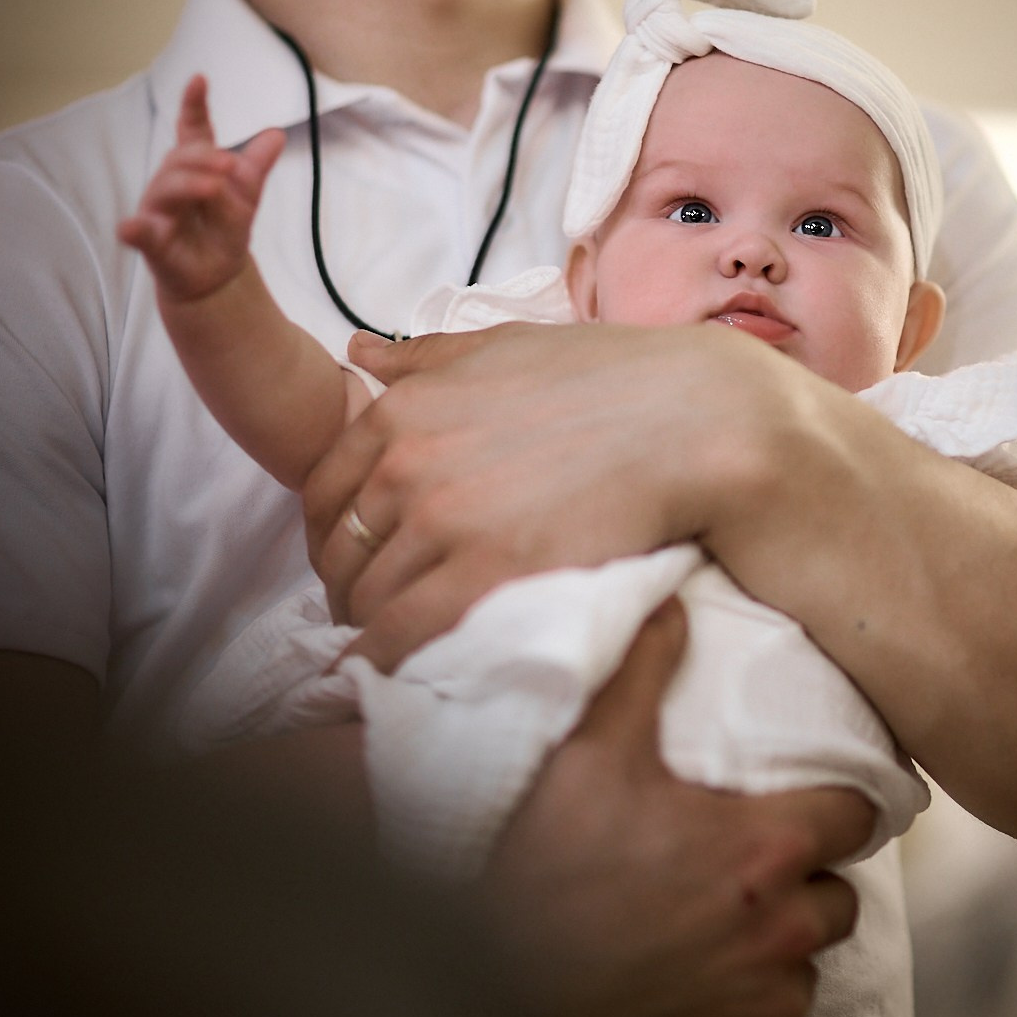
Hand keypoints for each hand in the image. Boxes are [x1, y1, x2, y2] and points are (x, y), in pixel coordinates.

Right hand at [117, 74, 285, 301]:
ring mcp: (157, 213)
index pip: (192, 133)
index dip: (194, 106)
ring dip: (187, 185)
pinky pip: (138, 233)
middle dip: (203, 159)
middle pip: (179, 160)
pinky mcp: (151, 242)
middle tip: (231, 166)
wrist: (216, 278)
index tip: (199, 79)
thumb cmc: (223, 233)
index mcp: (194, 170)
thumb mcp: (246, 198)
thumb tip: (276, 135)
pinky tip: (131, 228)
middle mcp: (170, 186)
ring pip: (164, 189)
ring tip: (214, 188)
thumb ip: (255, 168)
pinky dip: (133, 229)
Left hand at [304, 319, 806, 666]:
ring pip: (369, 598)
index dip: (332, 535)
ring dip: (374, 626)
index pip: (325, 491)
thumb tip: (361, 353)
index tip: (355, 559)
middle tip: (374, 611)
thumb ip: (427, 356)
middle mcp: (408, 464)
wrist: (691, 419)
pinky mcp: (486, 575)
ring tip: (402, 643)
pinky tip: (411, 670)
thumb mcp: (505, 346)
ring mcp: (444, 522)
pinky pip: (403, 635)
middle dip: (348, 586)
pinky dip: (393, 658)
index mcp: (404, 409)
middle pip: (341, 551)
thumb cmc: (609, 378)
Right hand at [489, 600, 869, 1016]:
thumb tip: (670, 603)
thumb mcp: (584, 758)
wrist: (497, 1010)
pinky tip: (693, 969)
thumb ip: (640, 674)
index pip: (857, 814)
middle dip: (804, 873)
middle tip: (748, 855)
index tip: (814, 795)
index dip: (838, 800)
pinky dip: (747, 993)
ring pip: (807, 957)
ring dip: (778, 935)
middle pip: (838, 892)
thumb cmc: (541, 882)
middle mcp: (780, 928)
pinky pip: (772, 1014)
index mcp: (761, 848)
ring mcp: (762, 1000)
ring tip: (717, 912)